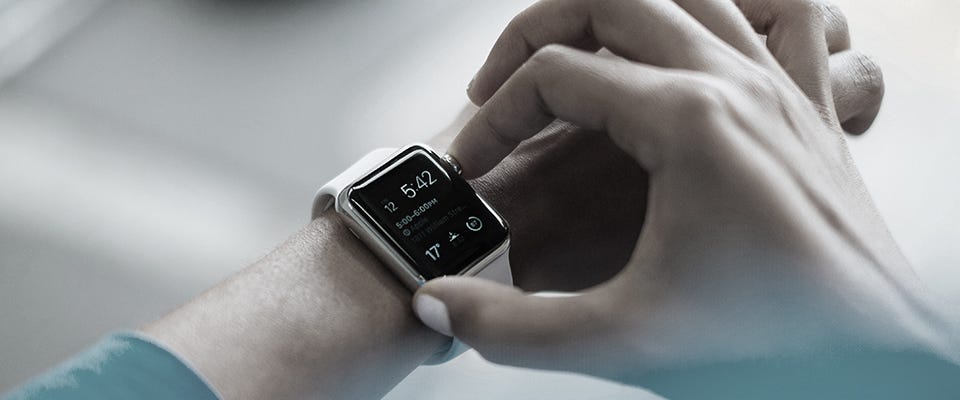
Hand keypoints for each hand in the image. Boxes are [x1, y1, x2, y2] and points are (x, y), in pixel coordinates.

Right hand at [416, 0, 957, 384]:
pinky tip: (708, 35)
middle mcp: (738, 85)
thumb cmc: (777, 346)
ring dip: (619, 8)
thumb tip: (442, 306)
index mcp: (688, 122)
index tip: (475, 168)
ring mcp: (781, 88)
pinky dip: (739, 6)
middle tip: (502, 82)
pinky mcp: (808, 111)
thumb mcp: (622, 340)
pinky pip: (786, 15)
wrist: (879, 369)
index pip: (556, 75)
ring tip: (577, 49)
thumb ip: (512, 327)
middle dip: (537, 30)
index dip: (495, 119)